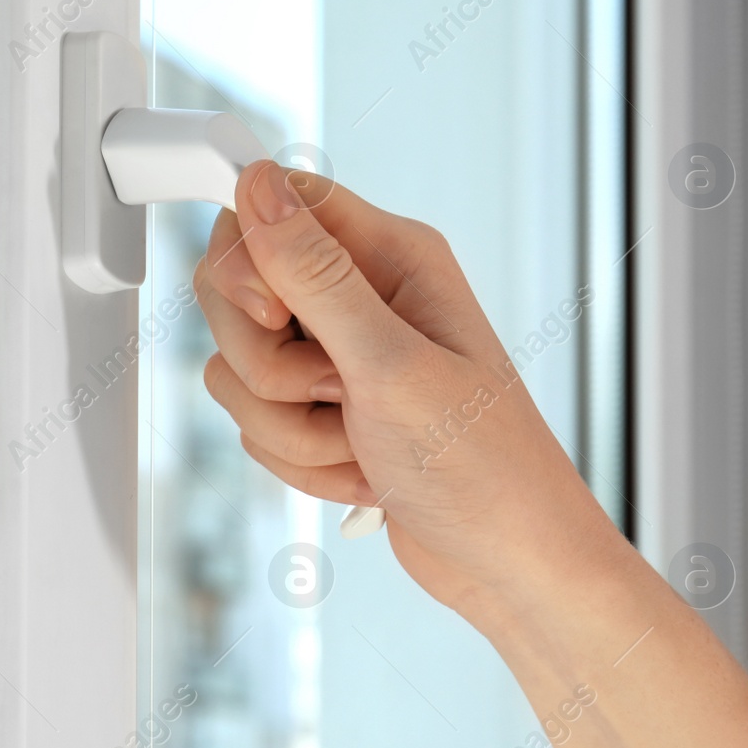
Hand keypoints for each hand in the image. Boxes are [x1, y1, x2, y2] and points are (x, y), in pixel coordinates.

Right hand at [195, 160, 619, 622]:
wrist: (507, 564)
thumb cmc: (483, 467)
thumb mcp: (390, 364)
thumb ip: (313, 273)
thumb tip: (259, 183)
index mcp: (391, 257)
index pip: (275, 203)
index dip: (250, 259)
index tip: (273, 316)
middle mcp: (361, 295)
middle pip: (239, 288)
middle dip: (267, 362)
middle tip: (334, 391)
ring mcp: (338, 355)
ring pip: (239, 364)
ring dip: (287, 424)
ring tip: (358, 442)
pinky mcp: (320, 407)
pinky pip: (254, 416)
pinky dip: (295, 457)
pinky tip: (356, 470)